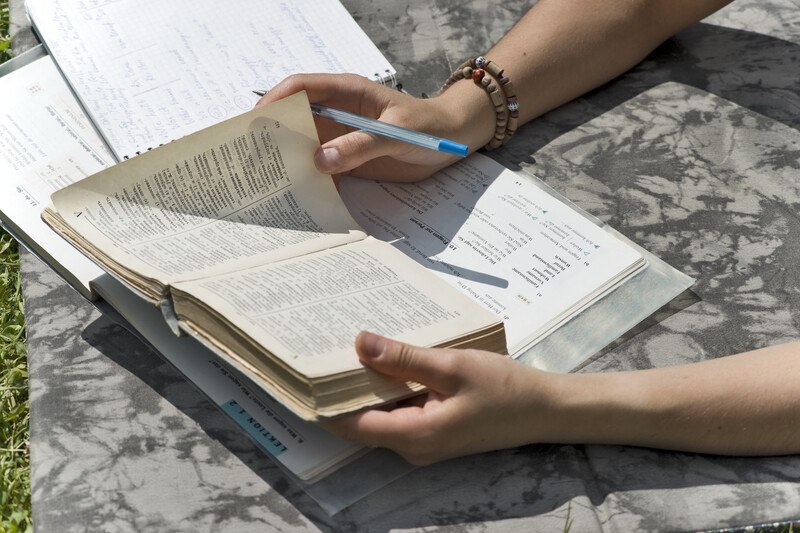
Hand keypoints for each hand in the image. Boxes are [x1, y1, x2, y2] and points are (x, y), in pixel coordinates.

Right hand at [256, 74, 494, 181]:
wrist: (452, 141)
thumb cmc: (428, 126)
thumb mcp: (397, 132)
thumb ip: (361, 145)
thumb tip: (320, 160)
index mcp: (347, 92)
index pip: (303, 88)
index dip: (277, 99)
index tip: (258, 120)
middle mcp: (338, 113)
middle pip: (296, 119)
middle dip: (273, 135)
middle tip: (251, 157)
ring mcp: (341, 138)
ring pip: (305, 147)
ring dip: (288, 162)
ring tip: (267, 181)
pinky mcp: (349, 161)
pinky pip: (322, 170)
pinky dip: (309, 181)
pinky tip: (297, 195)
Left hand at [324, 331, 551, 464]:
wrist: (546, 409)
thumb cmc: (504, 388)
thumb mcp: (452, 366)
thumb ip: (405, 358)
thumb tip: (359, 344)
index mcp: (415, 436)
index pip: (352, 425)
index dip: (325, 402)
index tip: (305, 373)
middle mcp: (414, 446)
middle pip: (364, 420)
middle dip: (344, 388)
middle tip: (324, 350)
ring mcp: (425, 441)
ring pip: (382, 414)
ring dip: (369, 386)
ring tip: (351, 348)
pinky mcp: (435, 430)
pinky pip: (401, 412)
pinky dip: (391, 389)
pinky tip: (389, 360)